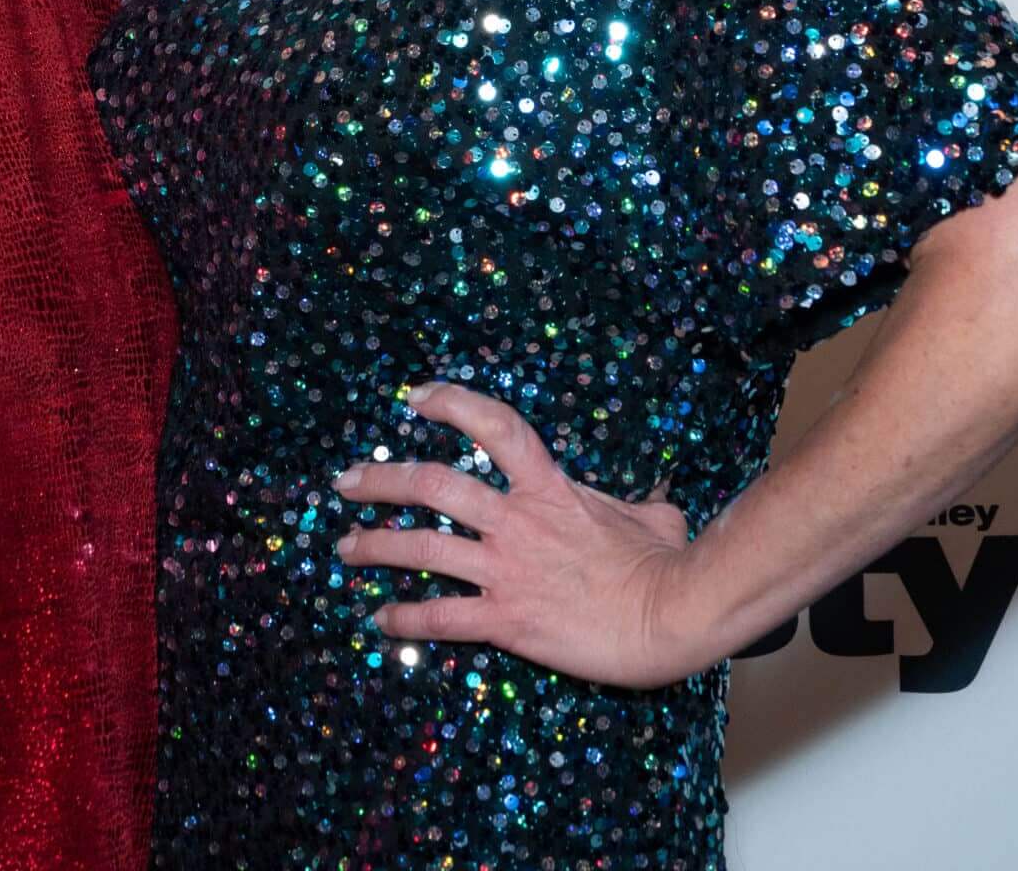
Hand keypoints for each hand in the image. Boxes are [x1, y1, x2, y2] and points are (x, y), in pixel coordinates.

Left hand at [331, 381, 712, 690]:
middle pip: (432, 486)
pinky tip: (380, 620)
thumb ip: (636, 503)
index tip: (416, 397)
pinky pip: (442, 617)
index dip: (451, 404)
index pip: (493, 426)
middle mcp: (517, 522)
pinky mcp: (507, 620)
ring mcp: (507, 570)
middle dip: (380, 481)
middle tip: (345, 483)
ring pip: (423, 550)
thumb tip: (655, 501)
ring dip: (376, 547)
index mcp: (549, 487)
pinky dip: (405, 618)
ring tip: (344, 548)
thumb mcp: (652, 515)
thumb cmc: (666, 564)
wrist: (672, 616)